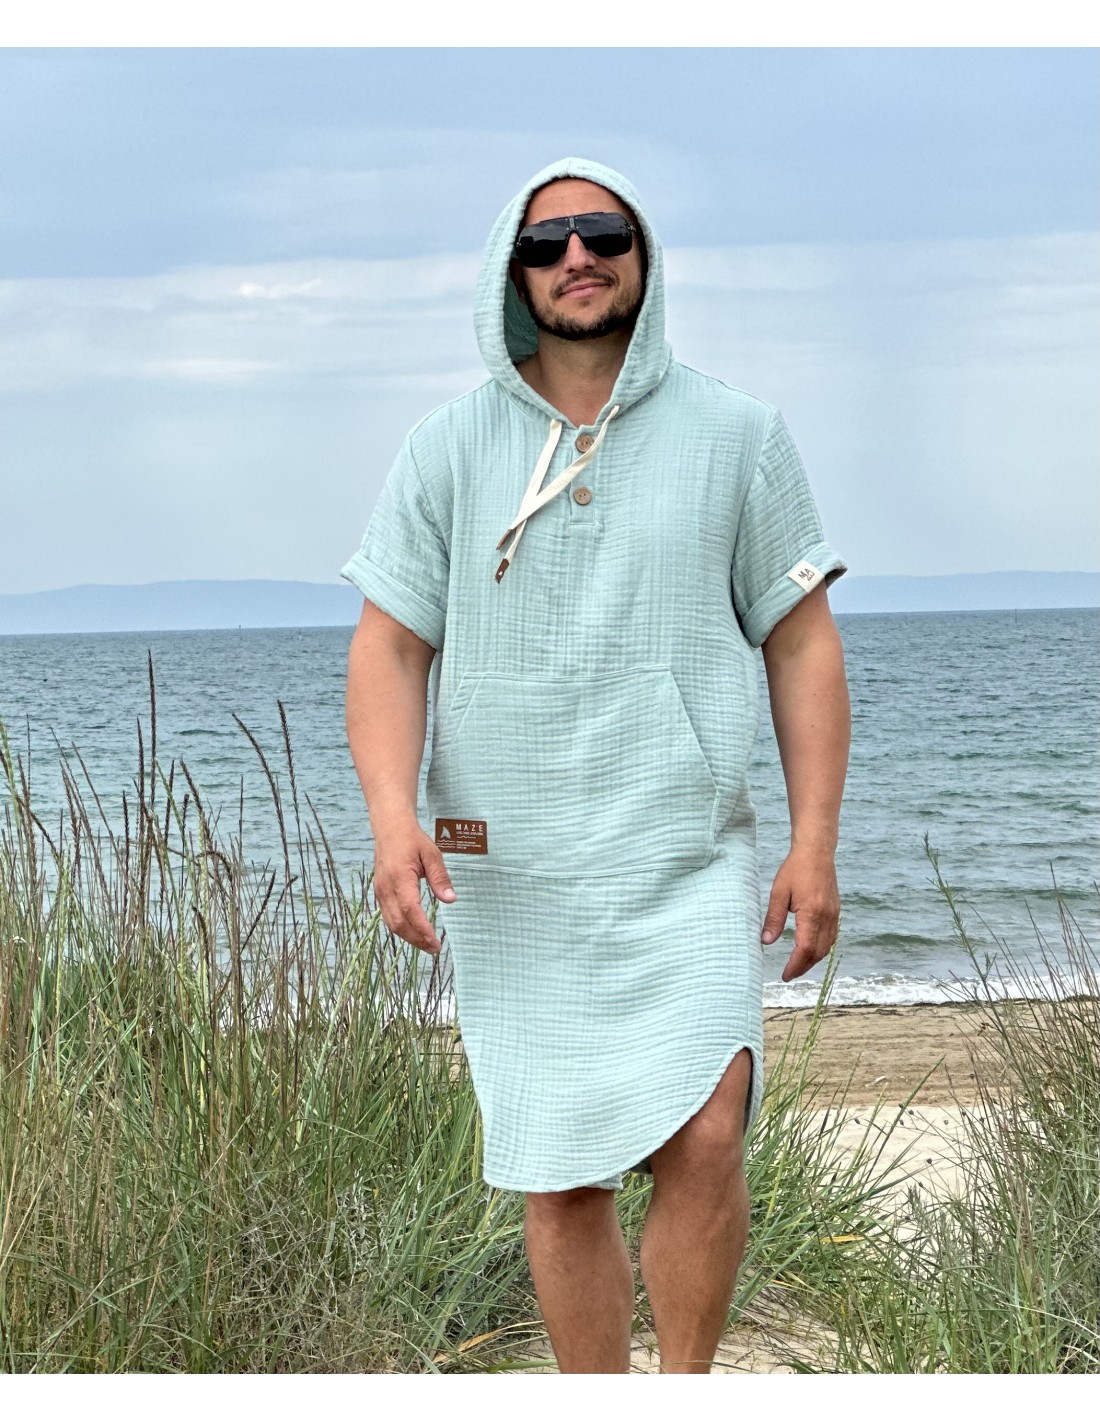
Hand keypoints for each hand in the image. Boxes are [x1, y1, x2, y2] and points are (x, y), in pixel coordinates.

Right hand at [370, 814, 456, 955]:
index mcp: (400, 877)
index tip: (435, 941)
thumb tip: (450, 900)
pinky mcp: (379, 894)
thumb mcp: (432, 854)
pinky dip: (401, 929)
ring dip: (409, 937)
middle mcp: (386, 888)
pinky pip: (388, 917)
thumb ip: (440, 878)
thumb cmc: (412, 840)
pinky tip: (414, 933)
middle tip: (435, 948)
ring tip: (427, 945)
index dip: (422, 928)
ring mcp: (380, 892)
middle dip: (417, 939)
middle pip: (399, 922)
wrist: (389, 829)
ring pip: (392, 923)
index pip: (410, 909)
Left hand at [760, 846, 839, 981]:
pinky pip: (831, 937)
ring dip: (813, 960)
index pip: (805, 948)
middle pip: (818, 952)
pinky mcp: (836, 911)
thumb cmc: (795, 869)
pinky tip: (811, 950)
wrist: (816, 852)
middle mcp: (827, 917)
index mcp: (812, 913)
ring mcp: (834, 915)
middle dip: (804, 966)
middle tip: (789, 974)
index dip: (795, 965)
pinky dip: (821, 948)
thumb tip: (765, 941)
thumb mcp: (778, 893)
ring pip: (827, 947)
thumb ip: (773, 918)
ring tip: (798, 966)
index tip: (785, 975)